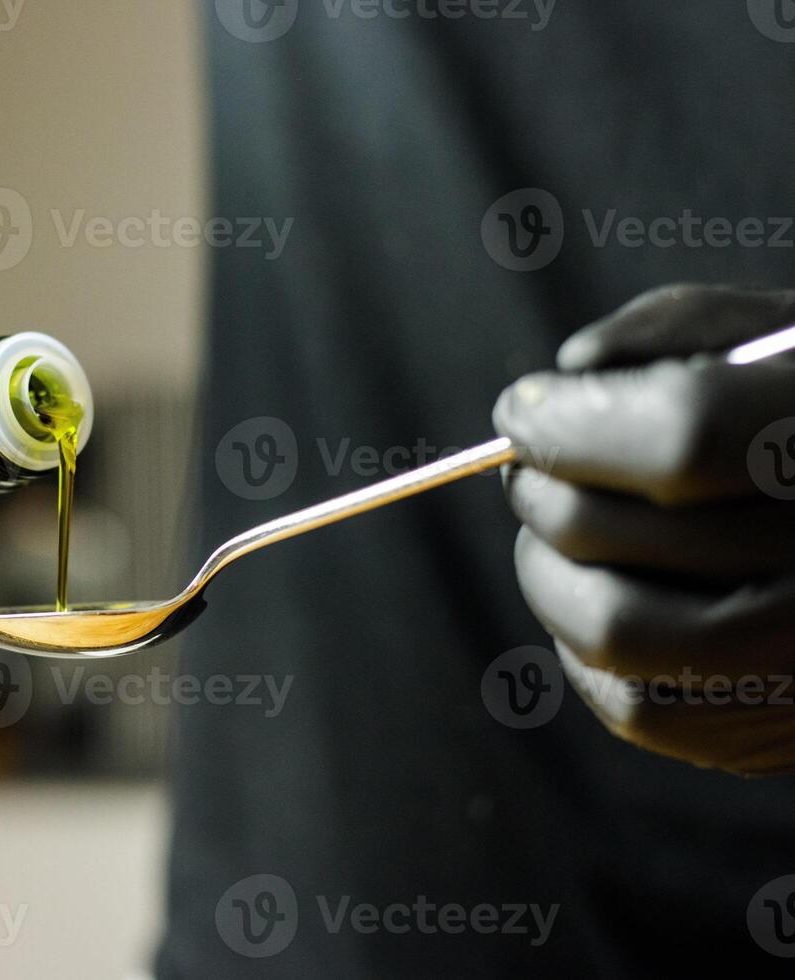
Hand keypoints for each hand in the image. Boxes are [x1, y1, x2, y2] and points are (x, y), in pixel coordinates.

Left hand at [493, 284, 794, 774]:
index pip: (683, 432)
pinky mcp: (779, 736)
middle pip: (615, 531)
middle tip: (533, 467)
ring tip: (556, 531)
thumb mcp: (788, 339)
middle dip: (543, 489)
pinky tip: (608, 593)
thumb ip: (683, 330)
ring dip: (546, 570)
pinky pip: (633, 705)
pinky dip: (585, 648)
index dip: (574, 420)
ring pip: (606, 628)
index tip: (521, 408)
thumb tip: (573, 372)